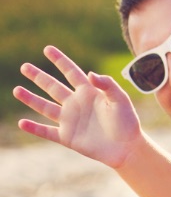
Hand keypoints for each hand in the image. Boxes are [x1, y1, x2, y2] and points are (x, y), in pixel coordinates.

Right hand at [13, 45, 141, 168]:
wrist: (126, 147)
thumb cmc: (127, 122)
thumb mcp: (120, 99)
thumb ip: (107, 84)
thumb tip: (89, 74)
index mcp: (89, 92)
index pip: (71, 72)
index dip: (60, 61)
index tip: (48, 49)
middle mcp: (76, 104)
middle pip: (53, 87)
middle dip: (39, 77)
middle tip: (24, 67)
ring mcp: (70, 120)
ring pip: (45, 107)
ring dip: (31, 99)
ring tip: (17, 90)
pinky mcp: (67, 137)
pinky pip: (47, 131)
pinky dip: (34, 128)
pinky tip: (22, 123)